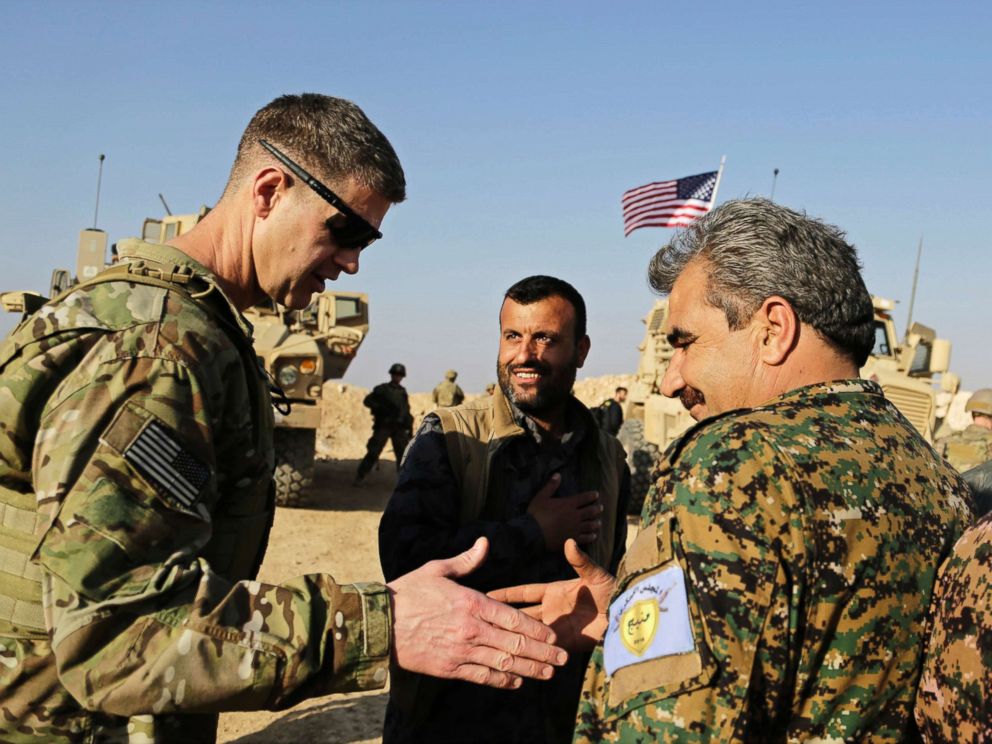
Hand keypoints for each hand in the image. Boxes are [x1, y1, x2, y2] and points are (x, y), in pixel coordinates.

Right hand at [388, 537, 568, 688]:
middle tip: (562, 659)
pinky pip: (482, 676)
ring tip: (548, 674)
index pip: (514, 618)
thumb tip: (485, 542)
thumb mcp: (436, 569)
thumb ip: (466, 560)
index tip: (553, 635)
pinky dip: (502, 680)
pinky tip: (516, 681)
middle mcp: (471, 629)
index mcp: (471, 603)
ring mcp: (461, 651)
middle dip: (542, 653)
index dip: (537, 629)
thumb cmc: (407, 593)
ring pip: (504, 663)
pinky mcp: (449, 667)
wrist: (378, 623)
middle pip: (515, 644)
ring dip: (529, 669)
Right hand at [488, 539, 615, 653]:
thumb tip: (569, 541)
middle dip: (503, 618)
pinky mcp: (564, 645)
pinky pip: (544, 651)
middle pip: (521, 615)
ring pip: (529, 634)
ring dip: (514, 637)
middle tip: (481, 621)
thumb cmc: (612, 592)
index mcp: (553, 591)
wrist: (626, 618)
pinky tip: (513, 658)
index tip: (486, 594)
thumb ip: (580, 561)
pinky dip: (531, 654)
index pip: (523, 593)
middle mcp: (551, 611)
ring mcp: (556, 629)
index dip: (506, 594)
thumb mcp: (595, 575)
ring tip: (491, 641)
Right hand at [526, 474, 602, 550]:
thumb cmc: (536, 514)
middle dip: (597, 509)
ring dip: (596, 523)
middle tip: (601, 508)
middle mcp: (575, 516)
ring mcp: (575, 528)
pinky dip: (591, 536)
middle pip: (591, 511)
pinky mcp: (573, 540)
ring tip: (598, 523)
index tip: (596, 495)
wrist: (533, 534)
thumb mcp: (541, 497)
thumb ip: (551, 486)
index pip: (584, 498)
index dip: (592, 496)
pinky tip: (593, 536)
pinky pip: (586, 538)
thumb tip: (558, 474)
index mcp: (568, 504)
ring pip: (590, 525)